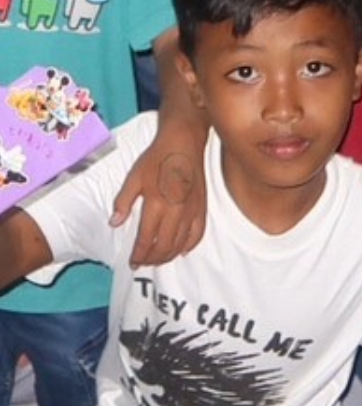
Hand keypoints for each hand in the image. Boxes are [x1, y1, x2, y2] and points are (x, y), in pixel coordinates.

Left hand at [110, 112, 207, 265]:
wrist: (184, 142)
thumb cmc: (157, 158)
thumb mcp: (134, 177)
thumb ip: (123, 202)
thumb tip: (114, 222)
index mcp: (157, 204)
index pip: (146, 239)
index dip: (138, 255)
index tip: (132, 263)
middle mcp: (176, 211)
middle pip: (164, 246)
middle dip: (152, 259)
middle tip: (143, 263)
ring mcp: (191, 210)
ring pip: (181, 243)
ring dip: (168, 256)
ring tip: (158, 259)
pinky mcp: (202, 206)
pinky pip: (198, 233)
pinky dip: (190, 246)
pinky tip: (182, 251)